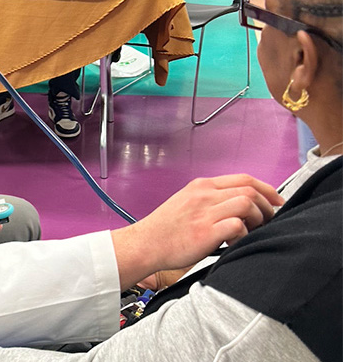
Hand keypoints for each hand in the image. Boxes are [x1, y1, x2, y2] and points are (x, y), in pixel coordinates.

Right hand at [111, 174, 281, 289]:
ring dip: (258, 219)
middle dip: (267, 206)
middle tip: (269, 221)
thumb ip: (210, 199)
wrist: (145, 244)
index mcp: (201, 186)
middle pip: (250, 190)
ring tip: (252, 232)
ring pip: (247, 204)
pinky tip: (236, 244)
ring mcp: (205, 212)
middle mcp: (204, 195)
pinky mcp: (205, 232)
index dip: (267, 189)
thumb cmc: (165, 229)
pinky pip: (238, 226)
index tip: (276, 201)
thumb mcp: (186, 202)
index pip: (244, 179)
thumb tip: (241, 205)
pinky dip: (244, 235)